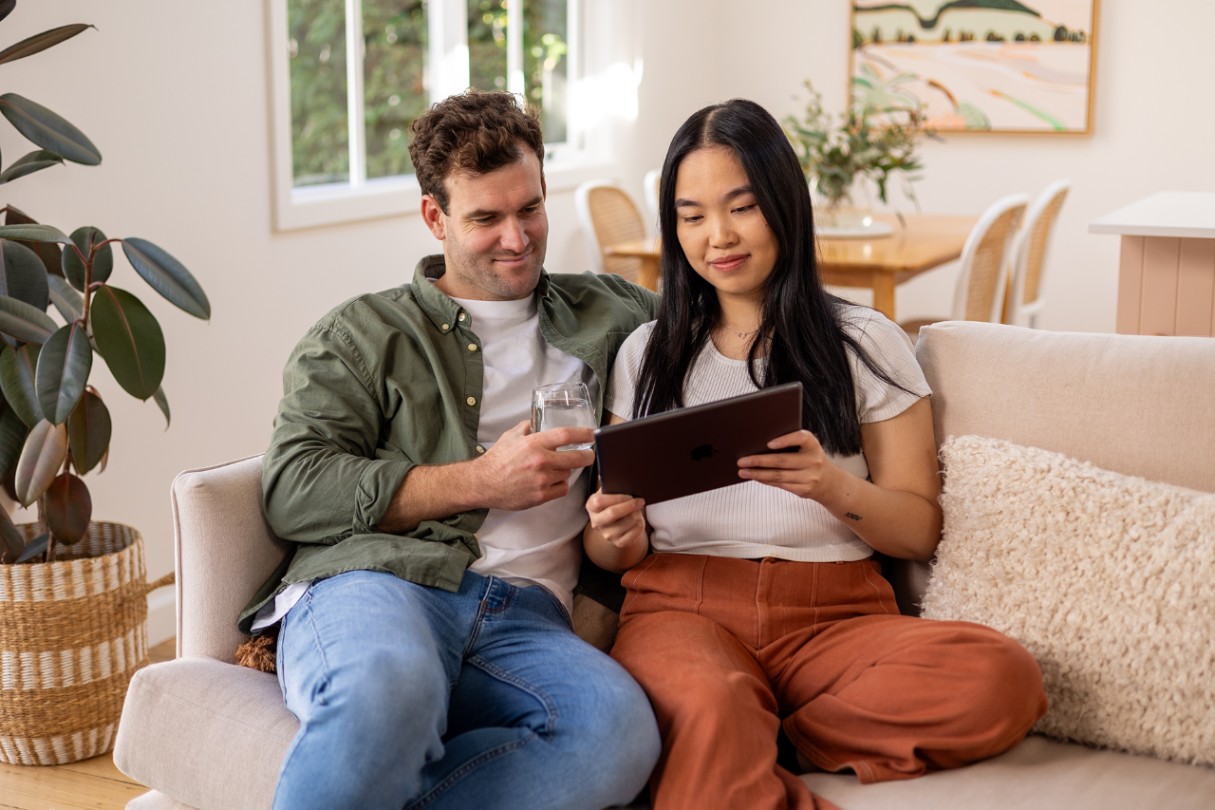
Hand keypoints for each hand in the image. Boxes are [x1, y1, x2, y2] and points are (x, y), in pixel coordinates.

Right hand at [475, 420, 594, 510]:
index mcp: (534, 443)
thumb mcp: (510, 436)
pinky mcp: (541, 496)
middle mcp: (540, 461)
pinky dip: (561, 485)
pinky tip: (554, 481)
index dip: (584, 433)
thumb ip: (527, 427)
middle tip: (589, 454)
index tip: (592, 434)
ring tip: (558, 468)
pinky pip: (562, 489)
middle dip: (587, 456)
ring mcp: (542, 480)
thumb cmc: (497, 459)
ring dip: (567, 470)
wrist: (483, 483)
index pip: (566, 435)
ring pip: (568, 474)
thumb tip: (537, 422)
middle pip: (576, 458)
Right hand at [586, 488, 647, 553]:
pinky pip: (634, 533)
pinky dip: (640, 525)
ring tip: (638, 510)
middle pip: (612, 513)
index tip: (629, 494)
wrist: (618, 525)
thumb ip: (610, 483)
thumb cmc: (615, 503)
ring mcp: (607, 535)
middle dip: (629, 505)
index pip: (599, 502)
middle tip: (640, 501)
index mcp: (591, 507)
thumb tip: (613, 473)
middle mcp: (596, 522)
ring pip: (627, 522)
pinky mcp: (619, 543)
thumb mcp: (609, 492)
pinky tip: (638, 520)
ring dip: (636, 514)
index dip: (616, 497)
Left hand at [737, 429, 837, 500]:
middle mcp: (813, 460)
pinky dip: (765, 480)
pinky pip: (780, 485)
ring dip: (757, 474)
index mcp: (812, 444)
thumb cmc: (810, 458)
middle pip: (782, 461)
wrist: (829, 481)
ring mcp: (809, 477)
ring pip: (778, 476)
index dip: (784, 440)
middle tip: (741, 461)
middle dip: (759, 461)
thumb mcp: (807, 446)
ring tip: (743, 471)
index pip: (800, 438)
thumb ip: (791, 442)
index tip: (768, 443)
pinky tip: (755, 477)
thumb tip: (759, 445)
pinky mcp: (804, 490)